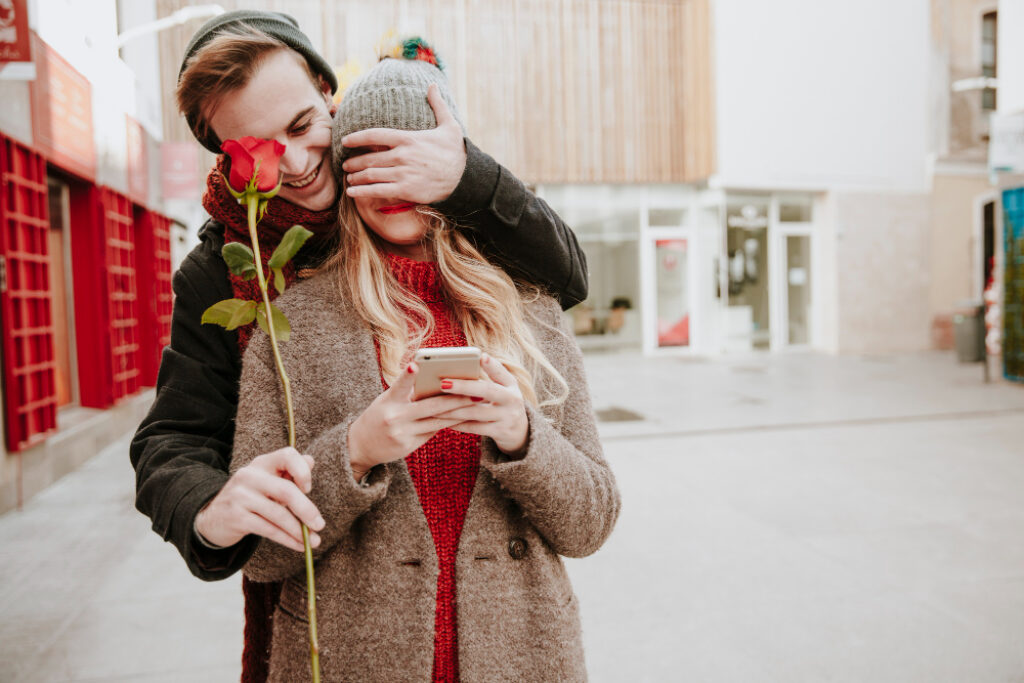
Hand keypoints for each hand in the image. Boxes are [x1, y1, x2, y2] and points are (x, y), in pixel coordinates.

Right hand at [195, 447, 323, 552]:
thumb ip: (289, 472)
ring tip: (314, 541)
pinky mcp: (237, 518)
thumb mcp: (268, 481)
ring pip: (278, 515)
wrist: (213, 517)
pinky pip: (269, 530)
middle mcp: (250, 476)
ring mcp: (241, 497)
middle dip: (307, 510)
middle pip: (286, 490)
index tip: (308, 488)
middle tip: (320, 525)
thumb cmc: (251, 497)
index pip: (287, 455)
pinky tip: (299, 545)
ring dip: (299, 531)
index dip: (303, 471)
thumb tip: (311, 461)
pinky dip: (287, 539)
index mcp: (262, 463)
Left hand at [340, 83, 466, 203]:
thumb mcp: (449, 125)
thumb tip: (433, 85)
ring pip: (370, 175)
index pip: (374, 135)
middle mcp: (402, 156)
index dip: (356, 138)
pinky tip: (352, 192)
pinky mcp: (405, 190)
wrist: (465, 178)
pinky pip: (378, 191)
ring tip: (349, 179)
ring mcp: (403, 174)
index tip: (345, 141)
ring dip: (356, 177)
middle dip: (353, 162)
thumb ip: (437, 105)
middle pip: (369, 157)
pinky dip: (362, 192)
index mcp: (408, 138)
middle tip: (345, 164)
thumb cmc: (455, 152)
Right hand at [348, 361, 477, 475]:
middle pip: (430, 406)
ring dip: (458, 412)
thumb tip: (438, 385)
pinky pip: (433, 431)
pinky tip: (464, 417)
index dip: (407, 374)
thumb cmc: (378, 416)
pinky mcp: (408, 445)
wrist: (359, 447)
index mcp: (388, 401)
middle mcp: (395, 417)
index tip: (416, 364)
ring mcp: (402, 433)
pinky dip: (448, 423)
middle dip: (455, 398)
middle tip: (475, 390)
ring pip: (436, 421)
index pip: (399, 385)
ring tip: (476, 402)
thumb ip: (407, 394)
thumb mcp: (386, 401)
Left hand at [437, 353, 528, 454]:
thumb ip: (493, 374)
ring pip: (476, 412)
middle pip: (487, 390)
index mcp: (511, 384)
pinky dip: (458, 424)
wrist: (520, 432)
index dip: (491, 365)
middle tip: (443, 383)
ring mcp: (508, 417)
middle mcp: (512, 399)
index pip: (501, 372)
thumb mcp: (505, 388)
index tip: (480, 356)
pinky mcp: (501, 432)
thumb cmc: (504, 403)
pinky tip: (444, 420)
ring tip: (434, 405)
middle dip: (464, 387)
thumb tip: (477, 357)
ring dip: (453, 409)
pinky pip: (475, 428)